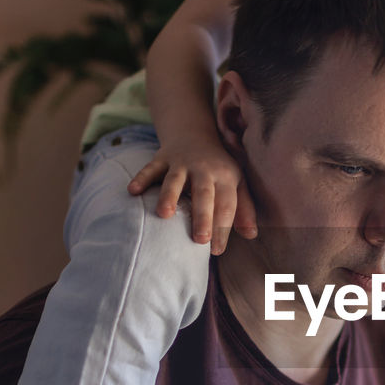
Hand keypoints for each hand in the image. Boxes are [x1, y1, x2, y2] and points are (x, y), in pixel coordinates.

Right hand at [127, 144, 256, 253]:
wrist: (194, 133)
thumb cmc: (218, 167)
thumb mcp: (236, 183)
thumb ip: (243, 208)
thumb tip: (251, 235)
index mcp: (225, 177)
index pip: (226, 205)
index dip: (223, 228)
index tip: (217, 250)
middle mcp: (204, 169)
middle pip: (204, 194)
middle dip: (203, 216)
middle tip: (200, 240)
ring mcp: (181, 163)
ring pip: (175, 180)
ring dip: (169, 196)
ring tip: (164, 215)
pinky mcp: (162, 158)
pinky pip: (150, 168)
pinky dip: (141, 178)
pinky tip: (133, 191)